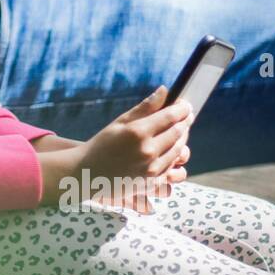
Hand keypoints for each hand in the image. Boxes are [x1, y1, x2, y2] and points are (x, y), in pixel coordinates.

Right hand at [81, 86, 193, 209]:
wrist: (88, 175)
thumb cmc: (102, 145)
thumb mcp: (119, 122)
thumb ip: (144, 107)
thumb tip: (164, 90)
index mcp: (138, 132)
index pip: (170, 116)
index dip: (182, 109)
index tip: (185, 104)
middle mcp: (147, 151)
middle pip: (178, 132)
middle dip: (185, 122)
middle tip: (186, 115)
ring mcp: (152, 169)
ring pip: (179, 150)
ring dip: (182, 139)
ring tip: (179, 131)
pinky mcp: (153, 184)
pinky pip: (174, 168)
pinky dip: (175, 157)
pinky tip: (170, 150)